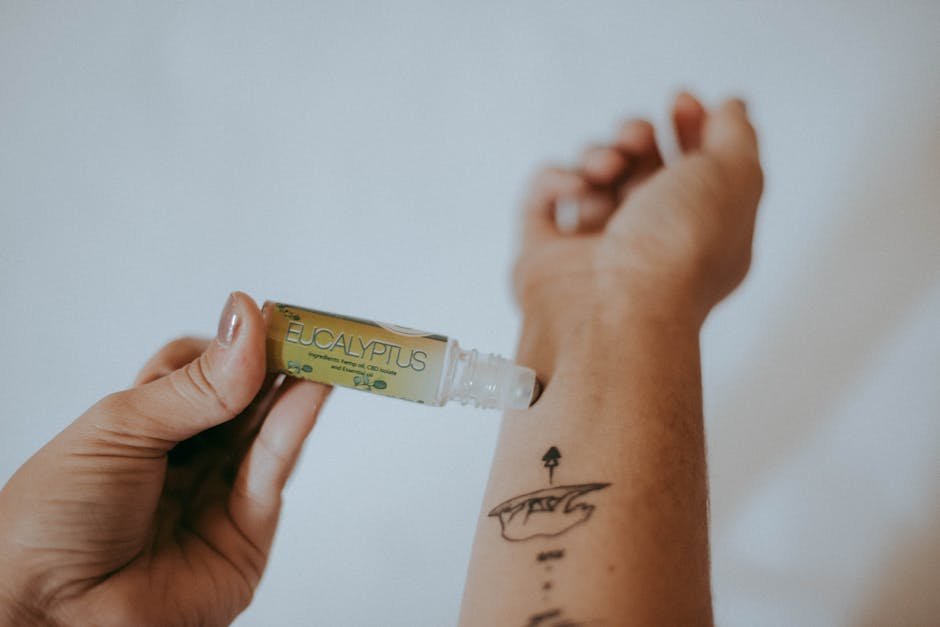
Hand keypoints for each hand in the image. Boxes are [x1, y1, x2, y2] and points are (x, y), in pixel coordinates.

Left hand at [0, 292, 330, 626]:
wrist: (50, 615)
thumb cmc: (53, 521)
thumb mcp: (121, 429)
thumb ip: (195, 385)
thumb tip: (244, 322)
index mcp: (144, 424)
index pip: (201, 368)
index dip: (234, 342)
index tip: (264, 315)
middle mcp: (185, 457)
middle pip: (243, 397)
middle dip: (277, 361)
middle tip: (310, 327)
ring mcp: (217, 494)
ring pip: (267, 431)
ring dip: (298, 389)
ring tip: (324, 351)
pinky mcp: (245, 534)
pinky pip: (273, 472)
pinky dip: (295, 428)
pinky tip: (309, 392)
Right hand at [513, 93, 762, 368]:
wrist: (615, 309)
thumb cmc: (680, 248)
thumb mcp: (735, 177)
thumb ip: (737, 134)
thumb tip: (728, 107)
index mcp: (698, 230)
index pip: (694, 167)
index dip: (690, 125)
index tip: (682, 100)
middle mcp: (646, 239)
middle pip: (638, 165)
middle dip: (637, 135)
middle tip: (637, 140)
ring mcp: (592, 247)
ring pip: (589, 174)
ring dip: (599, 153)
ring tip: (606, 169)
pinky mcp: (544, 253)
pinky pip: (542, 197)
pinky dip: (556, 179)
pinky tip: (578, 186)